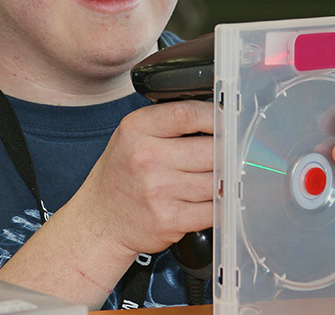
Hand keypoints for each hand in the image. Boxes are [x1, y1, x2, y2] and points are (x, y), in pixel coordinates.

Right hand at [74, 100, 213, 257]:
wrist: (100, 220)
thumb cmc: (121, 174)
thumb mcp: (133, 135)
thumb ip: (168, 122)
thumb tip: (217, 117)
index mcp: (137, 129)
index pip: (187, 113)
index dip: (215, 115)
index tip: (228, 119)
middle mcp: (146, 158)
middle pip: (210, 148)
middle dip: (228, 150)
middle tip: (235, 150)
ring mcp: (158, 191)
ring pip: (216, 180)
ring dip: (227, 179)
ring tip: (226, 175)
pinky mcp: (170, 220)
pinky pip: (213, 210)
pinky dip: (222, 204)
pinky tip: (218, 199)